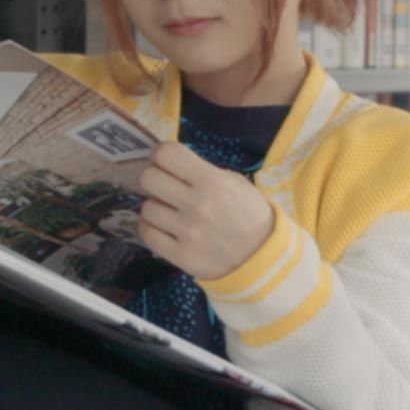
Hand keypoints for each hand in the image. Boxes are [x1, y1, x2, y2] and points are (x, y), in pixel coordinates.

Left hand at [138, 141, 276, 281]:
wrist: (262, 256)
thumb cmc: (248, 213)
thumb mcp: (235, 183)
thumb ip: (202, 172)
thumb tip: (169, 167)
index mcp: (212, 181)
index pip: (166, 154)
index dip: (160, 155)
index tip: (165, 163)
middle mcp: (197, 204)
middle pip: (148, 179)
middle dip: (154, 179)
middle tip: (164, 186)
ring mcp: (187, 232)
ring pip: (146, 208)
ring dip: (156, 207)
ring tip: (170, 212)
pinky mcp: (181, 256)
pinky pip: (147, 234)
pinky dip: (151, 228)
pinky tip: (164, 228)